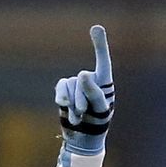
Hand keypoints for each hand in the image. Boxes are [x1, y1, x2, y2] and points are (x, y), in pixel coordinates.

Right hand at [54, 25, 114, 154]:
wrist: (83, 138)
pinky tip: (64, 108)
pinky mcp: (64, 91)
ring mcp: (76, 85)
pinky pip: (60, 88)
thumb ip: (93, 92)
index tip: (96, 28)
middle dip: (82, 99)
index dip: (99, 45)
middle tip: (86, 113)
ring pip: (70, 86)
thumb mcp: (100, 109)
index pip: (103, 62)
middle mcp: (90, 80)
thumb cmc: (98, 123)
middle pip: (82, 81)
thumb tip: (82, 73)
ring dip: (73, 104)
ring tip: (80, 116)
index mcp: (105, 82)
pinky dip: (62, 98)